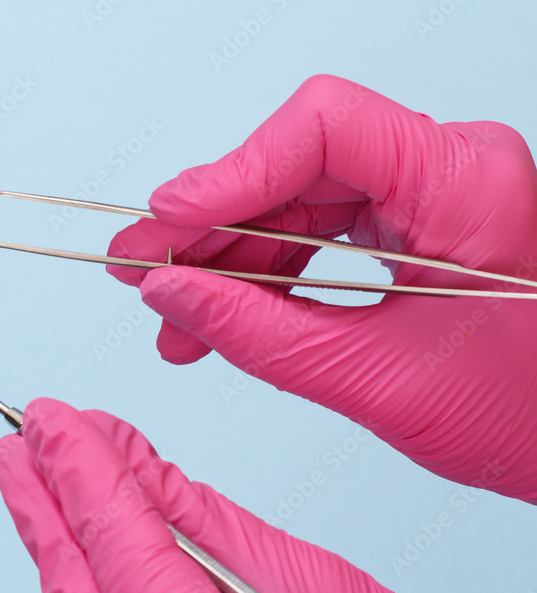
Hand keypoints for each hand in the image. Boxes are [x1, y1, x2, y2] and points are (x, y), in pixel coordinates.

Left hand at [0, 398, 471, 592]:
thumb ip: (210, 530)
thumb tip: (133, 464)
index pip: (127, 559)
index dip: (84, 481)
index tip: (53, 422)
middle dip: (47, 505)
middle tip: (24, 437)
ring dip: (54, 537)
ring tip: (35, 470)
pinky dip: (81, 576)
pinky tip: (71, 530)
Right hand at [106, 74, 536, 502]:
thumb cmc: (533, 416)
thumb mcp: (380, 382)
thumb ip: (261, 335)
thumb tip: (171, 293)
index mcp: (466, 184)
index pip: (325, 128)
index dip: (232, 171)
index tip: (167, 221)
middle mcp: (449, 171)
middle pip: (295, 168)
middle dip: (212, 228)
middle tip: (143, 271)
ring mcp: (430, 197)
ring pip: (296, 204)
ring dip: (228, 261)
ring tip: (174, 317)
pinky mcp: (414, 228)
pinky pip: (318, 236)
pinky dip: (265, 277)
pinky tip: (220, 315)